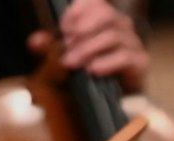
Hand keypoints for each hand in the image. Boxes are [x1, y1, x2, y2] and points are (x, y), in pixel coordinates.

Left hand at [29, 0, 148, 93]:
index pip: (94, 2)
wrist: (110, 98)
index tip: (63, 30)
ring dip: (88, 49)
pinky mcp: (139, 62)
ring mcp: (132, 43)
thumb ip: (49, 47)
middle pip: (106, 15)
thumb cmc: (87, 70)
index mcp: (103, 17)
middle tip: (67, 46)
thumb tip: (34, 42)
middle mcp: (120, 25)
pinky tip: (93, 70)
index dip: (77, 12)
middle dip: (83, 29)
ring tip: (73, 63)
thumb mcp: (63, 57)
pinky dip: (107, 62)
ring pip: (113, 36)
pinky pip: (125, 57)